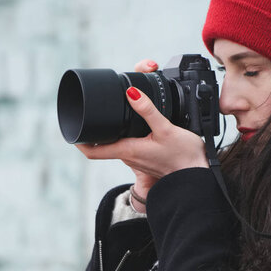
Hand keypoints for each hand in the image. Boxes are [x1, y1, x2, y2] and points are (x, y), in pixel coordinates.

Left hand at [75, 58, 208, 189]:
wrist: (198, 177)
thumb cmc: (184, 157)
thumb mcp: (166, 129)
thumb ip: (148, 110)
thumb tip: (130, 93)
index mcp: (127, 150)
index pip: (91, 150)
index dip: (78, 140)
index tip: (72, 127)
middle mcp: (129, 156)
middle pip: (102, 144)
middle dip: (96, 128)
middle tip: (93, 112)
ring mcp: (138, 159)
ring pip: (117, 144)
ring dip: (113, 130)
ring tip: (114, 113)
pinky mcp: (148, 158)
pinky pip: (130, 145)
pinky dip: (127, 134)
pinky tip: (136, 124)